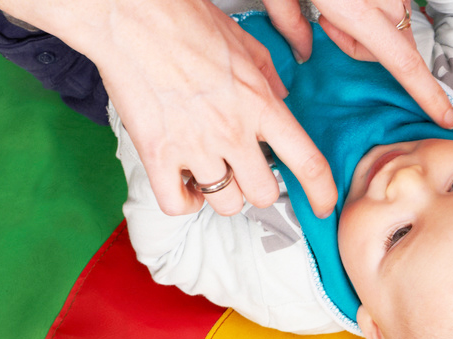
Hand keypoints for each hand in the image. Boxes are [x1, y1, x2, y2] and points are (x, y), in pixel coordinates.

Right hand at [18, 0, 332, 217]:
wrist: (129, 14)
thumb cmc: (181, 18)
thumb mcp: (242, 42)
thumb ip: (267, 76)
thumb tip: (281, 96)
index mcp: (260, 104)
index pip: (307, 162)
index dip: (321, 192)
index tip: (323, 205)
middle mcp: (232, 131)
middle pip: (263, 194)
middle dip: (258, 188)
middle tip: (245, 172)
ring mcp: (194, 146)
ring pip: (225, 203)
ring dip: (221, 193)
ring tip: (210, 171)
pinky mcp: (157, 154)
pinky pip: (178, 204)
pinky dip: (184, 201)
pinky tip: (184, 184)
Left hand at [263, 0, 452, 125]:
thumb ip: (291, 24)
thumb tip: (304, 50)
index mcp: (357, 9)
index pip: (404, 64)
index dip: (428, 94)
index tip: (446, 117)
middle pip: (395, 47)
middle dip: (362, 47)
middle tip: (328, 24)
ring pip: (394, 24)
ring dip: (367, 24)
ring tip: (334, 0)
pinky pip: (393, 3)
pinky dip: (373, 5)